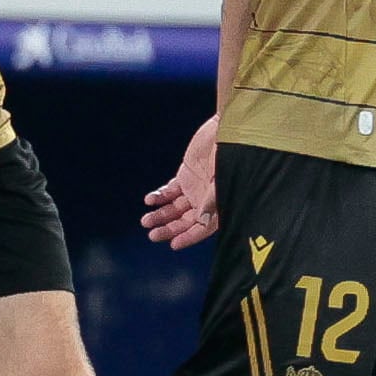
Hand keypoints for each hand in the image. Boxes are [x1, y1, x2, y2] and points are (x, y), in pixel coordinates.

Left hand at [140, 115, 220, 248]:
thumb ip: (210, 200)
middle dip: (169, 228)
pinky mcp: (185, 176)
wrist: (224, 131)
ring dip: (160, 215)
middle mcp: (205, 200)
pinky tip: (150, 200)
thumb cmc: (230, 155)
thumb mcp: (222, 179)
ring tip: (146, 220)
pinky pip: (169, 191)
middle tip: (152, 235)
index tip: (173, 244)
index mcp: (218, 205)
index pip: (202, 227)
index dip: (189, 237)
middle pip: (185, 220)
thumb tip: (201, 221)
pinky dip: (159, 196)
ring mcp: (194, 189)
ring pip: (174, 208)